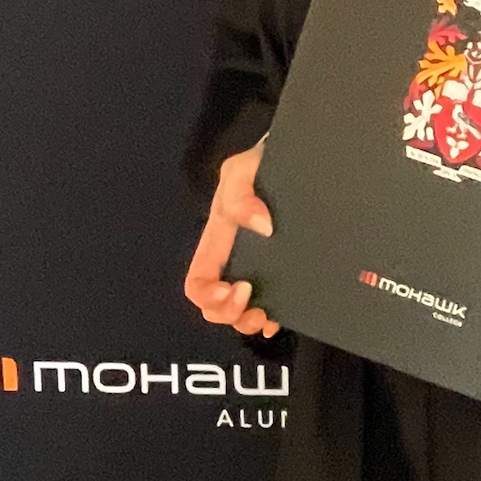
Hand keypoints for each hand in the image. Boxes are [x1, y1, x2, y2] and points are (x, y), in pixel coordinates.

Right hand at [184, 140, 277, 335]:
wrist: (282, 157)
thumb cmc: (253, 164)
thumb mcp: (242, 171)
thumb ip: (243, 195)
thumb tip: (262, 226)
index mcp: (216, 243)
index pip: (197, 282)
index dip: (208, 295)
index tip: (231, 290)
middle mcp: (231, 262)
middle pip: (215, 306)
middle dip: (230, 314)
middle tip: (254, 306)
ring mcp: (255, 268)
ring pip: (240, 311)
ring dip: (249, 322)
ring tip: (267, 316)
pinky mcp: (279, 270)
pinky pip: (269, 303)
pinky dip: (273, 317)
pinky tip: (282, 317)